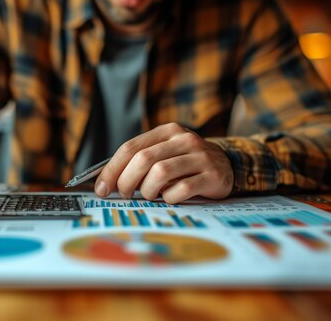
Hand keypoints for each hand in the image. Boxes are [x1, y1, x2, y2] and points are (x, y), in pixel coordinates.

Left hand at [94, 123, 232, 202]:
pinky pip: (181, 189)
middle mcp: (183, 140)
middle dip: (127, 181)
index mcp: (167, 131)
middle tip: (125, 194)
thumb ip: (140, 162)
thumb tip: (107, 182)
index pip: (130, 147)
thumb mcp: (165, 154)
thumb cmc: (186, 164)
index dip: (112, 169)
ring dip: (148, 190)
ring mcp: (199, 156)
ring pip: (160, 172)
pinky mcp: (212, 175)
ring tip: (149, 195)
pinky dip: (169, 198)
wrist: (228, 166)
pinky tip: (170, 198)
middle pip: (143, 159)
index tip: (102, 188)